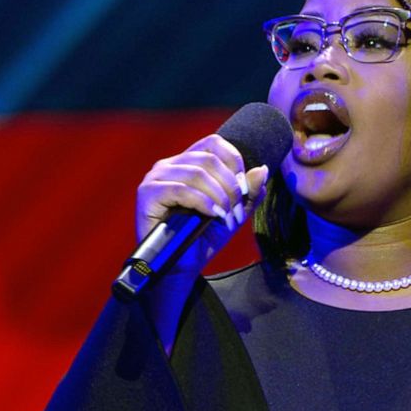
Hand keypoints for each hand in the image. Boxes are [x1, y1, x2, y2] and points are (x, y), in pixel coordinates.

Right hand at [135, 134, 269, 275]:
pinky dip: (202, 202)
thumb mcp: (233, 212)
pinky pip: (181, 189)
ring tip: (225, 215)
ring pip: (197, 173)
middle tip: (236, 210)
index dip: (234, 161)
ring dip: (219, 196)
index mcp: (187, 163)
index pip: (214, 144)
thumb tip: (262, 169)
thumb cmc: (203, 238)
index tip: (243, 188)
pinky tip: (211, 215)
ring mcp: (156, 178)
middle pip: (209, 159)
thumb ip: (248, 192)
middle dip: (230, 186)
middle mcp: (169, 165)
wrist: (181, 266)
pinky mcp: (148, 194)